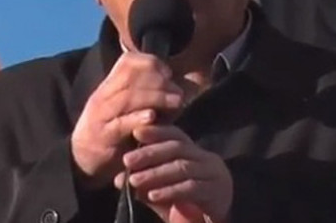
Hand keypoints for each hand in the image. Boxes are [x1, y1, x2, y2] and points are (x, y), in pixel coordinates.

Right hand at [71, 53, 184, 186]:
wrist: (82, 158)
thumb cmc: (113, 132)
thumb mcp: (125, 108)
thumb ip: (144, 95)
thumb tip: (176, 85)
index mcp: (109, 86)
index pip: (128, 62)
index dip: (152, 63)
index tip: (169, 74)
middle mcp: (103, 96)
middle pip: (132, 77)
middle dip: (160, 82)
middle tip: (178, 92)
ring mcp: (102, 116)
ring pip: (128, 97)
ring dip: (156, 97)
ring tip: (176, 102)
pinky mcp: (104, 137)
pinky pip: (120, 123)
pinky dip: (137, 118)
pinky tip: (153, 117)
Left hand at [116, 125, 232, 222]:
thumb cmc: (187, 204)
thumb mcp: (163, 190)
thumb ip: (146, 183)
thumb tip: (119, 178)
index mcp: (193, 152)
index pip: (175, 134)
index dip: (156, 131)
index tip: (135, 132)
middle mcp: (205, 158)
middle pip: (177, 148)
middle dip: (150, 153)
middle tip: (127, 160)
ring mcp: (213, 174)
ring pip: (182, 168)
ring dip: (155, 173)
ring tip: (134, 180)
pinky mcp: (216, 192)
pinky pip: (191, 188)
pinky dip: (170, 191)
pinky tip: (153, 195)